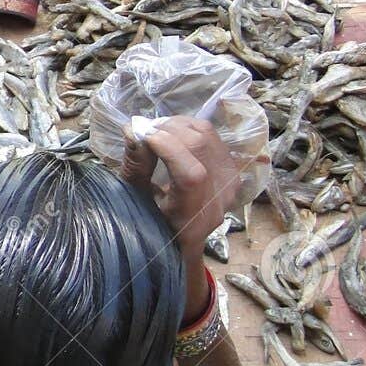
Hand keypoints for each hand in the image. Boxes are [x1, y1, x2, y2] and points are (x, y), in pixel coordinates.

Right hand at [120, 117, 240, 255]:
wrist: (180, 240)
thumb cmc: (152, 224)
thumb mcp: (135, 202)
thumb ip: (135, 168)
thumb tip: (134, 130)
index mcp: (192, 220)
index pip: (192, 175)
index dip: (167, 147)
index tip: (142, 136)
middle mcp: (218, 202)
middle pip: (200, 148)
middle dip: (168, 130)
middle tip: (144, 130)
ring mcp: (230, 185)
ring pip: (208, 136)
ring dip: (178, 125)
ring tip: (156, 130)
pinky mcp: (232, 170)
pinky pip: (213, 137)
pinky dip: (190, 128)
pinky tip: (172, 133)